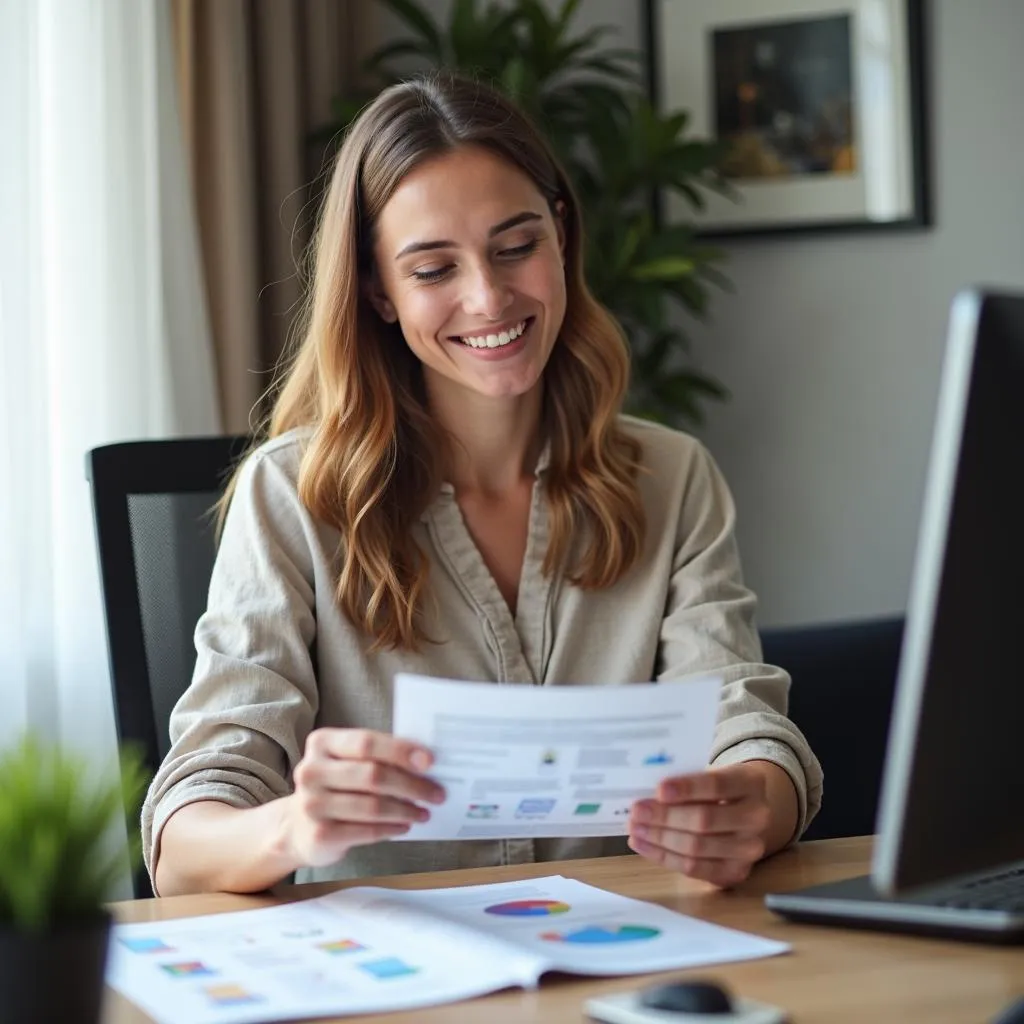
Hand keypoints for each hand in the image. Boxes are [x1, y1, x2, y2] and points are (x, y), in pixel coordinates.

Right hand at [284, 728, 445, 867]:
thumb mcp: (347, 762)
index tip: (430, 761)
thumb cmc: (336, 786)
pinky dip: (392, 828)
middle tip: (437, 793)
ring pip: (373, 806)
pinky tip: (405, 825)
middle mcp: (312, 771)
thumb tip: (426, 761)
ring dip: (406, 810)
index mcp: (322, 743)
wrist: (297, 826)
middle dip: (412, 785)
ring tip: (424, 812)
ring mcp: (312, 804)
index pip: (366, 743)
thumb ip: (377, 756)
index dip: (400, 751)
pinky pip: (367, 831)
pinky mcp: (319, 835)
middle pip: (373, 775)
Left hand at [627, 763, 775, 887]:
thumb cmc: (719, 790)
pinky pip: (694, 868)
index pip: (717, 785)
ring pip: (697, 847)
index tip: (659, 790)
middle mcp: (757, 817)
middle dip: (665, 817)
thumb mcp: (711, 775)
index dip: (687, 788)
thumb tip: (647, 793)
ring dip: (659, 839)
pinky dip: (664, 857)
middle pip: (705, 820)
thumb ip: (687, 781)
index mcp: (751, 783)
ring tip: (635, 829)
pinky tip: (643, 845)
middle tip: (636, 811)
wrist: (746, 814)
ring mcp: (750, 849)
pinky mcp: (736, 872)